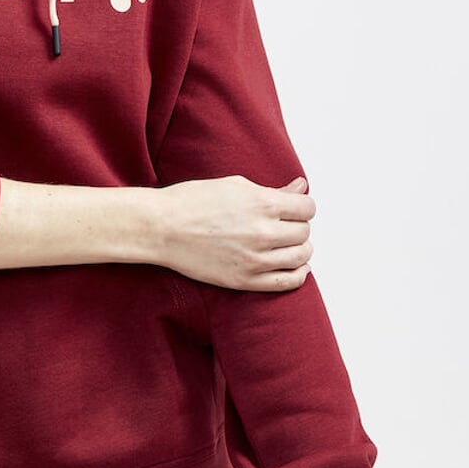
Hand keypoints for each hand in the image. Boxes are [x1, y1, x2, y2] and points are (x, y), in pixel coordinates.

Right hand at [157, 174, 314, 290]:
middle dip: (298, 226)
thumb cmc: (192, 202)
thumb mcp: (235, 185)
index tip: (293, 208)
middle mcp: (262, 232)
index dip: (302, 206)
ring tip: (287, 244)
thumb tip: (301, 188)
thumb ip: (273, 190)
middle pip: (304, 232)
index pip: (307, 207)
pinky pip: (288, 282)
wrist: (161, 228)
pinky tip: (294, 266)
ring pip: (301, 256)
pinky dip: (298, 274)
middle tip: (284, 225)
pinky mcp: (245, 280)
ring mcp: (254, 259)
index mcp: (261, 203)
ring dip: (300, 249)